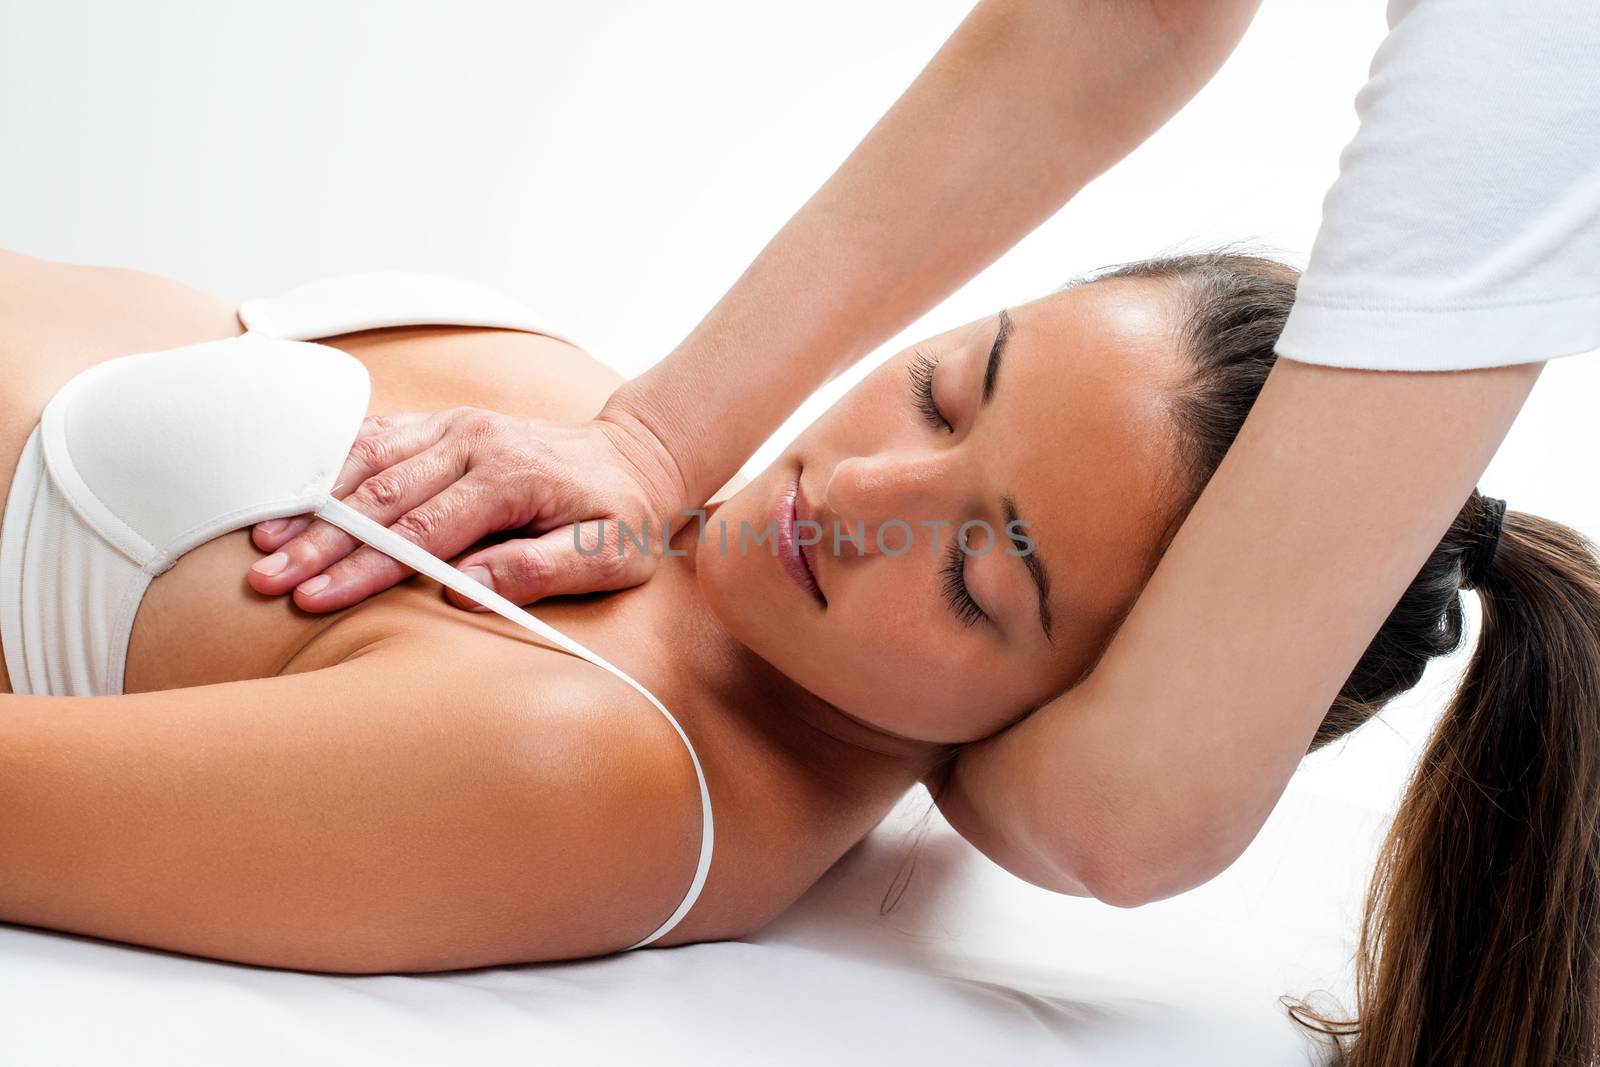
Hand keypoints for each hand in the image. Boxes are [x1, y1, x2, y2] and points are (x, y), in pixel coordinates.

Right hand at [246, 406, 690, 612]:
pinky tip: (292, 494)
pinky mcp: (442, 425)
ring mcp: (454, 427)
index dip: (364, 568)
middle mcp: (474, 441)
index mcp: (510, 476)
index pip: (421, 531)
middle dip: (319, 542)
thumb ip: (538, 570)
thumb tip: (462, 590)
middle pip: (381, 497)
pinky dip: (330, 465)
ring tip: (262, 542)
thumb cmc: (625, 518)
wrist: (638, 457)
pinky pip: (376, 438)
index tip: (315, 598)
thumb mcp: (608, 555)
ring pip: (366, 462)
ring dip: (312, 503)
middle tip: (268, 580)